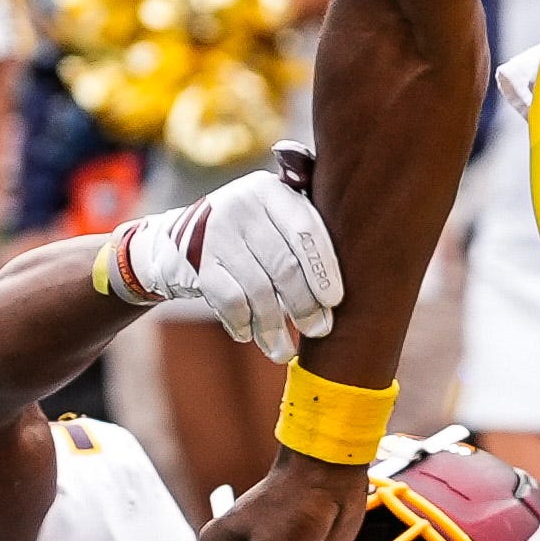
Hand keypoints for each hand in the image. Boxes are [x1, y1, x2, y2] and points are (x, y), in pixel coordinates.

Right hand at [99, 165, 343, 360]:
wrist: (174, 242)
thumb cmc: (246, 234)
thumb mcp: (272, 213)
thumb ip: (306, 222)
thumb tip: (365, 256)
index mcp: (270, 190)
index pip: (305, 229)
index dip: (324, 268)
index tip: (335, 300)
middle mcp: (241, 204)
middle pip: (285, 265)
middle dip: (305, 305)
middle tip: (318, 329)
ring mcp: (215, 234)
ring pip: (258, 290)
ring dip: (274, 327)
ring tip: (284, 350)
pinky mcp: (196, 264)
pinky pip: (230, 302)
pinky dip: (243, 325)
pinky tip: (249, 336)